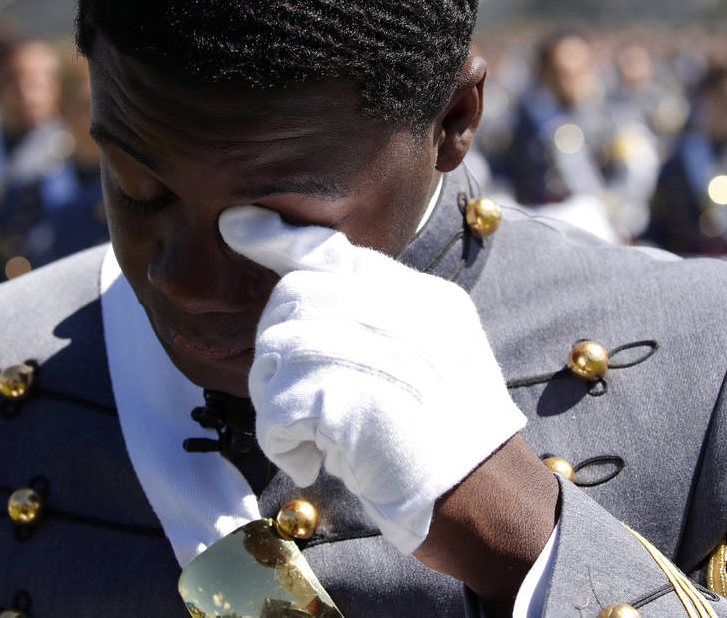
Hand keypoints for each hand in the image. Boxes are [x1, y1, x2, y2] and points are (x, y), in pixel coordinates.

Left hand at [219, 205, 526, 553]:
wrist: (489, 500)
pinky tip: (312, 464)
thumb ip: (383, 321)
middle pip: (294, 297)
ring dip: (279, 402)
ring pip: (277, 349)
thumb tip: (309, 298)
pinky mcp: (342, 397)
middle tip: (301, 403)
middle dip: (280, 348)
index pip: (336, 251)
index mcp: (422, 298)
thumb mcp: (437, 356)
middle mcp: (397, 309)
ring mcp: (370, 347)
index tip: (237, 225)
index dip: (279, 238)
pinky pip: (275, 407)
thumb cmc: (456, 444)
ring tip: (313, 437)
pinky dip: (282, 443)